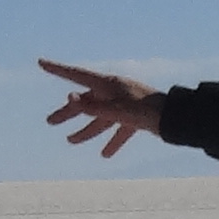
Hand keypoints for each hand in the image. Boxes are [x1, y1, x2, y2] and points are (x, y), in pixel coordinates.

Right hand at [38, 59, 166, 158]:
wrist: (177, 119)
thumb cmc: (147, 110)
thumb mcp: (117, 110)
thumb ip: (93, 107)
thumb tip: (69, 98)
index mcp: (108, 84)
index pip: (76, 75)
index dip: (57, 70)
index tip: (41, 62)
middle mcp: (114, 92)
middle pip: (85, 101)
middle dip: (68, 112)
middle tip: (50, 122)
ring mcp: (124, 105)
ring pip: (100, 118)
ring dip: (86, 130)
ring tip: (71, 142)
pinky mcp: (134, 118)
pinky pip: (119, 130)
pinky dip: (112, 141)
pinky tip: (105, 155)